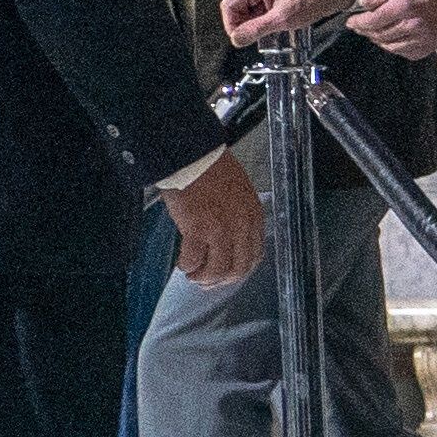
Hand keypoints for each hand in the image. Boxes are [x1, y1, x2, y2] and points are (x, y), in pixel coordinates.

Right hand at [162, 157, 262, 285]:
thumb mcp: (238, 192)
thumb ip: (238, 216)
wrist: (192, 157)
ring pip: (218, 270)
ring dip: (203, 277)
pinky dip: (187, 265)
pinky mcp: (199, 230)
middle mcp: (242, 226)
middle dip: (220, 280)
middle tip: (205, 280)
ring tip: (191, 273)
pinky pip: (194, 260)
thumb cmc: (210, 169)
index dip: (238, 270)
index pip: (254, 255)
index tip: (225, 273)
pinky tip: (182, 262)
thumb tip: (227, 238)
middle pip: (238, 268)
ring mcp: (221, 229)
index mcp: (253, 216)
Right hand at [222, 0, 356, 44]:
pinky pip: (256, 11)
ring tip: (270, 29)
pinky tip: (273, 25)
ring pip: (245, 12)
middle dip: (244, 25)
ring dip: (254, 24)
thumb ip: (256, 29)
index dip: (233, 25)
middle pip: (235, 9)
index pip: (229, 6)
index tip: (241, 38)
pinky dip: (261, 21)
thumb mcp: (282, 19)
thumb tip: (237, 39)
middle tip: (257, 36)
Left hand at [347, 0, 436, 55]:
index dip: (358, 23)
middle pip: (381, 35)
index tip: (350, 22)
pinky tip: (393, 41)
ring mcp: (427, 36)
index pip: (374, 21)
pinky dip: (398, 49)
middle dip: (366, 31)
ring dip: (379, 41)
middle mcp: (415, 24)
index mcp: (406, 5)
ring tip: (373, 33)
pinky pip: (411, 53)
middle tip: (359, 26)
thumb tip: (364, 2)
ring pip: (394, 47)